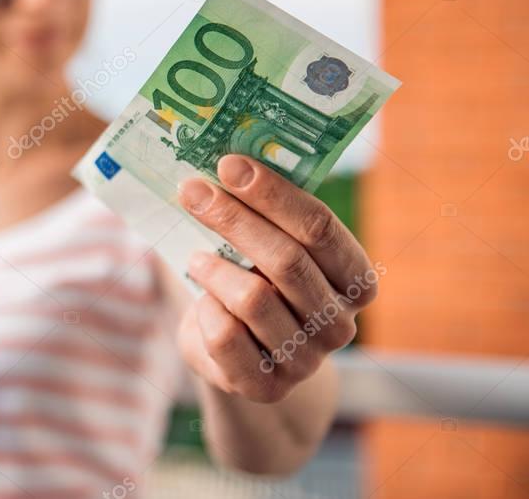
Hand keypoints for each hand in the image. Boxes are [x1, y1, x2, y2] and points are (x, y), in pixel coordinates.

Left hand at [176, 154, 377, 402]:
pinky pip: (227, 337)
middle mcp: (340, 323)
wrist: (237, 357)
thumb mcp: (267, 248)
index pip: (319, 227)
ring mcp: (306, 360)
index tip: (229, 164)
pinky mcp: (266, 386)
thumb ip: (262, 212)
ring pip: (253, 298)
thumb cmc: (254, 282)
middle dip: (233, 218)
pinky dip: (206, 310)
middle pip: (286, 259)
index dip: (273, 193)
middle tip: (193, 191)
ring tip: (195, 257)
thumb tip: (225, 163)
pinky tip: (203, 301)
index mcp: (355, 279)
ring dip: (214, 268)